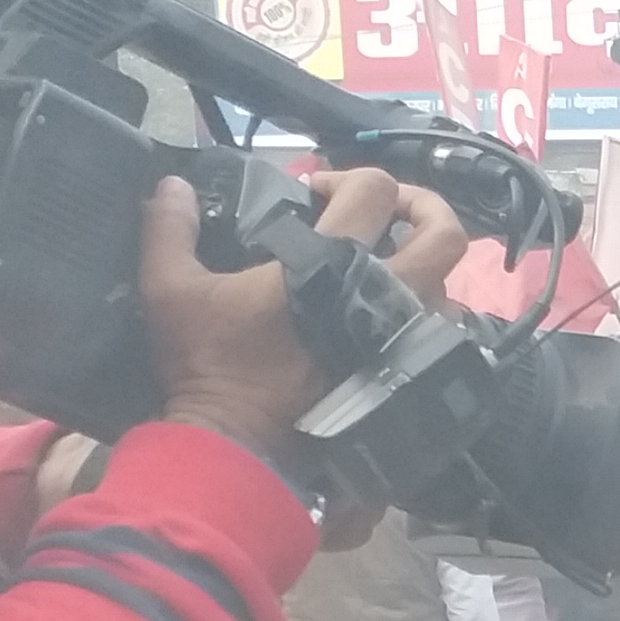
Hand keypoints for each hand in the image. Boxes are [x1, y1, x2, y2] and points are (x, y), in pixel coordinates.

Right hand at [142, 168, 470, 465]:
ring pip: (449, 286)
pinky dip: (426, 314)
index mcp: (331, 263)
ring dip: (425, 266)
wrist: (238, 443)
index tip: (317, 193)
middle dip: (424, 207)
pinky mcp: (405, 374)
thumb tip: (171, 184)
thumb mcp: (170, 288)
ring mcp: (401, 338)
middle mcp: (383, 296)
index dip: (350, 177)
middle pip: (446, 235)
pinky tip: (390, 312)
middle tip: (387, 211)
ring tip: (387, 264)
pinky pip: (440, 334)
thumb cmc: (209, 363)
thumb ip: (170, 229)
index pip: (373, 191)